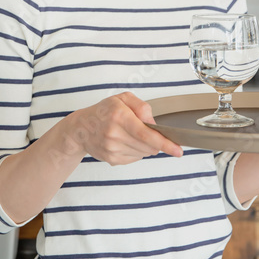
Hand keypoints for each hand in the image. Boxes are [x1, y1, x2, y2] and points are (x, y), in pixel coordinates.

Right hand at [55, 91, 182, 165]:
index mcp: (119, 117)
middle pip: (148, 146)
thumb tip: (153, 123)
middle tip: (148, 131)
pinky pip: (135, 158)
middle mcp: (115, 135)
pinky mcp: (112, 160)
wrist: (80, 128)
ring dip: (145, 146)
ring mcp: (113, 149)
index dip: (164, 143)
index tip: (178, 150)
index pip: (146, 134)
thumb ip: (141, 106)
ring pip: (143, 153)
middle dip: (155, 141)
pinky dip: (136, 151)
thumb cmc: (103, 111)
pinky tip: (126, 142)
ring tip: (131, 134)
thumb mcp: (122, 99)